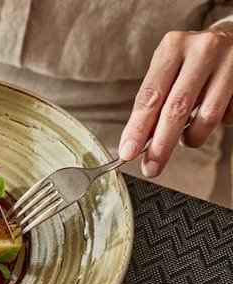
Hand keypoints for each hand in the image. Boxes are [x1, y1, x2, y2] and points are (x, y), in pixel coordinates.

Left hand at [119, 22, 232, 176]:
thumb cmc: (191, 61)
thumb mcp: (167, 70)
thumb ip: (155, 102)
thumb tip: (139, 142)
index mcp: (172, 47)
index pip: (150, 96)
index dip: (137, 128)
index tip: (128, 153)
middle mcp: (202, 50)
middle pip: (176, 108)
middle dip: (161, 144)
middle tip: (151, 167)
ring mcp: (229, 62)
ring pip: (207, 116)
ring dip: (192, 138)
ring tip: (186, 140)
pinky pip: (228, 115)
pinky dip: (218, 125)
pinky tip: (211, 118)